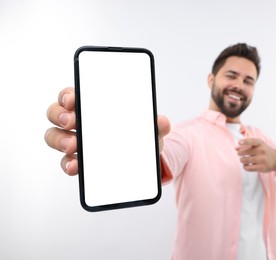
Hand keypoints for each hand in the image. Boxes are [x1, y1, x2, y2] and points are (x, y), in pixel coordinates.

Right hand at [44, 87, 170, 175]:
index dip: (68, 94)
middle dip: (60, 115)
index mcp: (94, 106)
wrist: (142, 159)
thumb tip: (162, 122)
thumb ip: (157, 124)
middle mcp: (79, 121)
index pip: (72, 94)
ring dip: (60, 140)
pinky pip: (66, 162)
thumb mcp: (150, 128)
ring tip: (73, 146)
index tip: (73, 99)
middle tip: (72, 122)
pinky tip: (76, 167)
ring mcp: (75, 141)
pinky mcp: (78, 161)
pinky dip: (68, 164)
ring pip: (55, 136)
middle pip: (56, 112)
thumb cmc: (139, 135)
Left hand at [235, 138, 275, 172]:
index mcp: (260, 143)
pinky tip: (246, 165)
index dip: (245, 141)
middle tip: (240, 154)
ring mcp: (262, 159)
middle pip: (244, 152)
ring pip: (244, 160)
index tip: (239, 142)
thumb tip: (235, 148)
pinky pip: (247, 168)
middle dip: (239, 153)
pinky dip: (244, 166)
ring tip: (243, 160)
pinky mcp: (261, 167)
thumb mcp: (257, 145)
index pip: (252, 141)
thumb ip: (246, 145)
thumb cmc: (263, 151)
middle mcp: (261, 150)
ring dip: (242, 160)